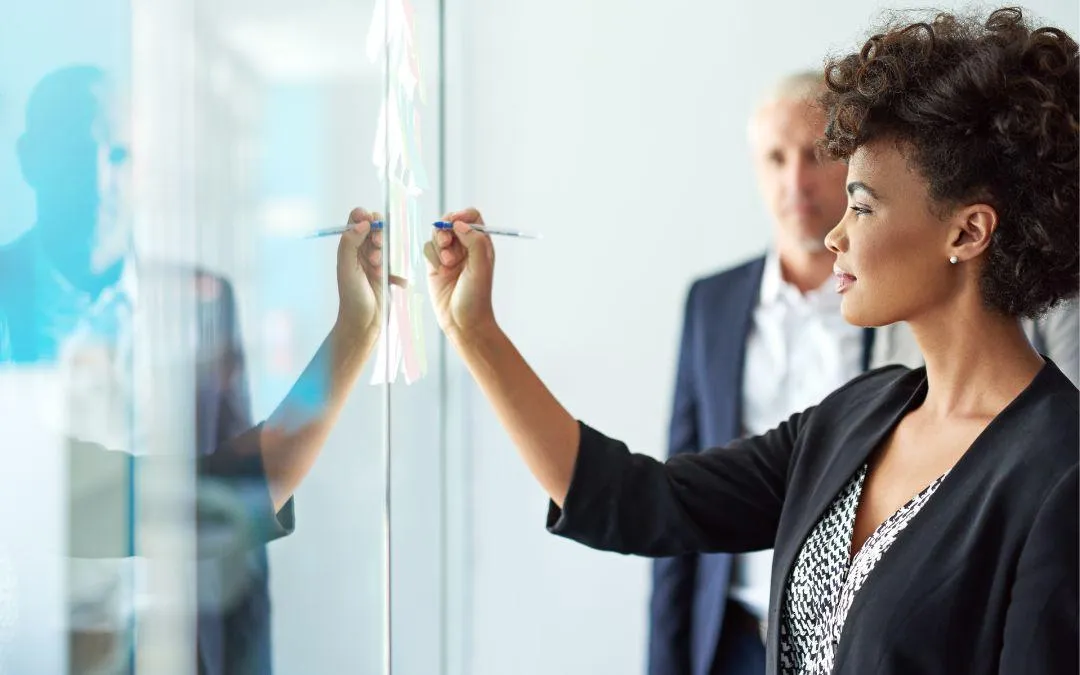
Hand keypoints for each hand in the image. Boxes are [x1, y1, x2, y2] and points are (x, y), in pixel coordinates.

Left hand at [335, 207, 384, 339]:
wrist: (363, 324)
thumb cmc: (352, 297)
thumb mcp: (347, 268)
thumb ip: (350, 243)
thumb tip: (363, 221)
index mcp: (349, 247)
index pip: (357, 219)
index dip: (366, 217)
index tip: (371, 225)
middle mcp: (361, 252)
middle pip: (375, 228)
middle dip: (379, 235)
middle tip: (377, 249)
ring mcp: (375, 263)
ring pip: (387, 244)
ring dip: (387, 252)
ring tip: (380, 267)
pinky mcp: (387, 275)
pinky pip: (397, 265)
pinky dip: (399, 273)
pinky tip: (396, 282)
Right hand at [423, 207, 496, 340]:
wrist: (462, 321)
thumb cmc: (476, 297)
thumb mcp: (481, 266)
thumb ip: (474, 241)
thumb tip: (459, 223)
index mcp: (481, 244)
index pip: (472, 217)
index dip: (462, 215)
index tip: (454, 221)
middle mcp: (465, 247)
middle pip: (451, 222)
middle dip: (445, 229)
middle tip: (445, 242)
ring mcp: (449, 256)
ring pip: (437, 235)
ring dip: (439, 245)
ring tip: (447, 263)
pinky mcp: (435, 266)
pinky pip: (428, 249)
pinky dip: (431, 256)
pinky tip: (440, 270)